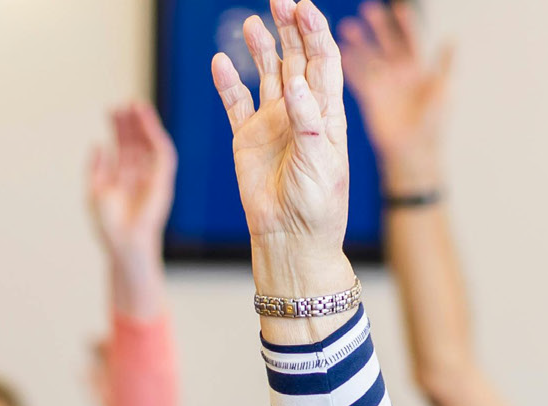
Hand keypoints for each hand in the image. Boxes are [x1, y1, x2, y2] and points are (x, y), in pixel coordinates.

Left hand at [88, 102, 175, 284]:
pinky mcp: (164, 180)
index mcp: (123, 177)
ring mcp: (152, 176)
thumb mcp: (95, 191)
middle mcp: (139, 174)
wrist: (123, 243)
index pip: (123, 146)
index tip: (111, 110)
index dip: (118, 128)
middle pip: (136, 141)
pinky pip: (163, 153)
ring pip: (150, 143)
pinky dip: (156, 135)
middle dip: (130, 122)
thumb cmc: (108, 224)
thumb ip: (96, 167)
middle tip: (122, 104)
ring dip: (144, 124)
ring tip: (135, 106)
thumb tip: (98, 143)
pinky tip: (146, 122)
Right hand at [212, 0, 354, 295]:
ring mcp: (273, 122)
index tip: (305, 9)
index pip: (323, 63)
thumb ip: (309, 122)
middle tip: (279, 1)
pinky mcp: (247, 138)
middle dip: (290, 28)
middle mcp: (301, 111)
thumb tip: (294, 83)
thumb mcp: (322, 163)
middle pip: (296, 58)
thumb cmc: (318, 207)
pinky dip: (227, 81)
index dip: (315, 33)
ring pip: (266, 73)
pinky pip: (235, 102)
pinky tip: (221, 61)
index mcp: (327, 114)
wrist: (291, 239)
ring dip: (261, 47)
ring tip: (252, 22)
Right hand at [336, 3, 452, 193]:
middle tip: (367, 9)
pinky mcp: (370, 98)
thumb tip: (453, 38)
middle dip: (378, 27)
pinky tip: (340, 53)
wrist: (415, 151)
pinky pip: (358, 78)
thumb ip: (446, 64)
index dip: (405, 24)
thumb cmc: (433, 123)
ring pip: (369, 57)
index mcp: (417, 69)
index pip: (411, 39)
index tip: (398, 7)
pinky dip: (350, 66)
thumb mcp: (444, 90)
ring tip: (345, 28)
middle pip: (386, 43)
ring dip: (359, 43)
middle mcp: (398, 73)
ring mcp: (383, 84)